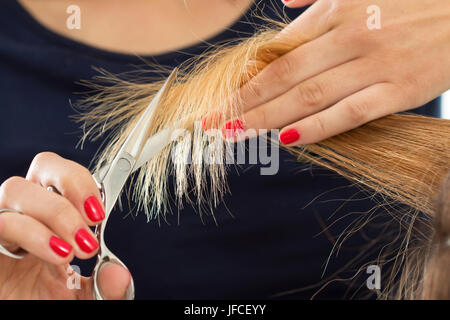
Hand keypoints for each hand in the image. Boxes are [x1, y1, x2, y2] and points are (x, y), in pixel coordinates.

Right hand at [0, 152, 130, 298]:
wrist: (20, 317)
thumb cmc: (46, 305)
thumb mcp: (84, 297)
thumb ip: (104, 287)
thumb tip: (118, 273)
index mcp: (53, 219)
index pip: (63, 176)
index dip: (82, 181)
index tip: (100, 211)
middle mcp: (27, 216)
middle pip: (42, 165)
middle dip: (72, 185)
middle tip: (93, 222)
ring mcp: (3, 230)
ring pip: (16, 189)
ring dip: (54, 213)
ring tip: (73, 248)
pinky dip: (30, 233)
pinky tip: (55, 254)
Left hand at [233, 0, 449, 144]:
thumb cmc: (413, 2)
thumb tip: (283, 8)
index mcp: (336, 12)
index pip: (279, 53)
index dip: (245, 79)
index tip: (220, 99)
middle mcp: (348, 37)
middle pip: (284, 76)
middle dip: (243, 103)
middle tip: (212, 123)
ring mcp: (374, 64)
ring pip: (309, 96)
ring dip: (267, 117)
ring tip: (237, 134)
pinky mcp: (399, 89)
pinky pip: (350, 113)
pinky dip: (317, 127)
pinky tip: (288, 140)